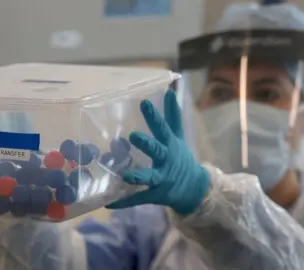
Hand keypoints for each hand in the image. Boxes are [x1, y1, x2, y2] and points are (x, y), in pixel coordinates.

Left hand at [106, 90, 209, 214]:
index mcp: (170, 146)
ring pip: (150, 177)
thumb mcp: (178, 137)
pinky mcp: (155, 195)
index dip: (154, 117)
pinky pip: (139, 198)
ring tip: (126, 176)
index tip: (144, 103)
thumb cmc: (180, 158)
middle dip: (147, 144)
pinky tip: (109, 202)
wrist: (194, 188)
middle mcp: (167, 161)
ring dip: (139, 176)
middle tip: (133, 136)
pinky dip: (124, 201)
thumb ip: (172, 116)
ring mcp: (162, 179)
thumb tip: (169, 91)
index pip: (163, 129)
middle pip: (157, 151)